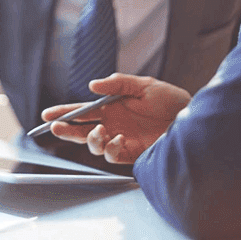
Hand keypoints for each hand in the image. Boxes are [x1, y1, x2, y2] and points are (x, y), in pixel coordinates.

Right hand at [41, 73, 190, 163]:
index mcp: (112, 107)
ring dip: (91, 140)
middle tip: (56, 127)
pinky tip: (118, 139)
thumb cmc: (171, 100)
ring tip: (99, 131)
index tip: (47, 115)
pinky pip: (114, 156)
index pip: (82, 110)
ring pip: (94, 145)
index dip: (64, 112)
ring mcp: (122, 139)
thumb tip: (92, 85)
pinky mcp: (133, 153)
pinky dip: (111, 148)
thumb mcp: (144, 85)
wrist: (193, 118)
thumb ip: (117, 83)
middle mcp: (113, 124)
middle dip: (66, 130)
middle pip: (82, 130)